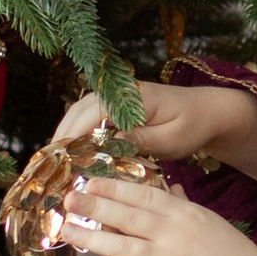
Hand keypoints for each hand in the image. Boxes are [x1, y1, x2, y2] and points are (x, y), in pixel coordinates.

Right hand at [52, 79, 256, 162]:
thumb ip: (140, 139)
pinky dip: (77, 130)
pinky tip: (71, 150)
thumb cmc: (192, 126)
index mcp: (132, 96)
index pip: (93, 113)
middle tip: (48, 163)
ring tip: (53, 159)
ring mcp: (117, 96)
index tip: (59, 157)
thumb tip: (108, 143)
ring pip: (81, 111)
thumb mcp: (169, 139)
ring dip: (66, 133)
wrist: (209, 112)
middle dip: (62, 135)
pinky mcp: (118, 105)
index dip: (73, 135)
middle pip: (79, 110)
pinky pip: (91, 115)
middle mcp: (120, 91)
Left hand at [67, 178, 256, 255]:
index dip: (114, 187)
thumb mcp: (211, 223)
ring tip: (67, 229)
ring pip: (122, 245)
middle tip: (68, 198)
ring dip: (91, 237)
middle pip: (127, 214)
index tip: (89, 180)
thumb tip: (170, 188)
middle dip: (94, 205)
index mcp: (184, 213)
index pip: (143, 194)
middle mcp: (173, 231)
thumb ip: (185, 206)